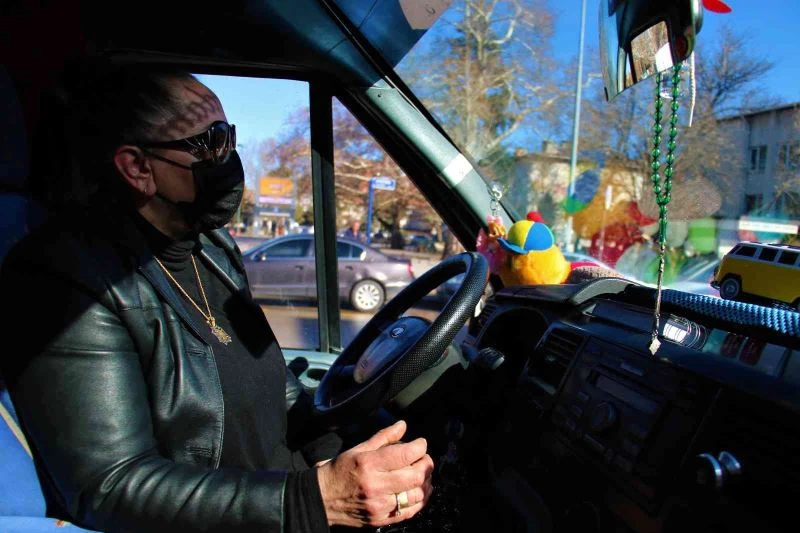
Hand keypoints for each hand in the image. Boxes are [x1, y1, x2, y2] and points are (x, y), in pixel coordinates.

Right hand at [316, 420, 433, 527]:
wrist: (322, 500)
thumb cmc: (340, 471)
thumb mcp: (358, 449)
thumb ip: (383, 438)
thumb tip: (403, 426)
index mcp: (369, 464)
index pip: (405, 454)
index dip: (420, 447)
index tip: (420, 444)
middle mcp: (375, 485)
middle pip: (415, 476)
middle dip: (426, 464)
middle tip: (424, 459)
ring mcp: (379, 505)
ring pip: (416, 495)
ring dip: (425, 483)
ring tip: (422, 475)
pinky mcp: (381, 520)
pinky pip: (409, 512)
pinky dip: (419, 501)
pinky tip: (418, 491)